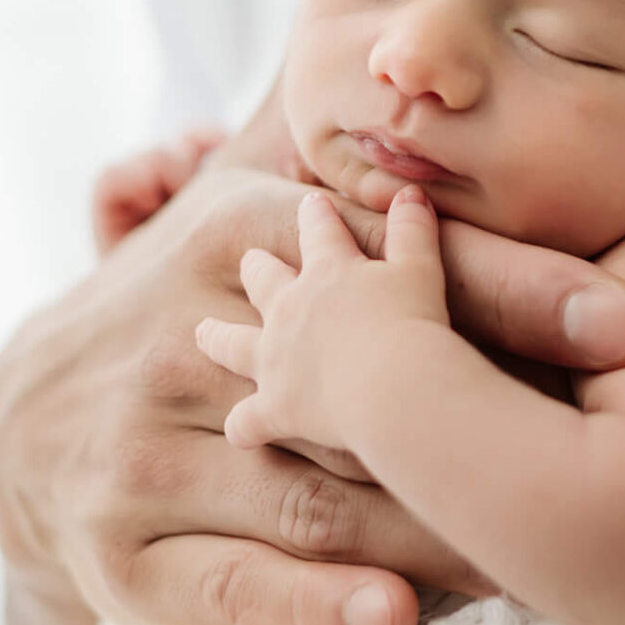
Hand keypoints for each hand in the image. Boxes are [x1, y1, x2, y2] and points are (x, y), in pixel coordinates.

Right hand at [0, 135, 624, 624]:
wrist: (20, 418)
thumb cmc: (190, 306)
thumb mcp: (252, 217)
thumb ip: (370, 192)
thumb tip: (495, 125)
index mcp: (231, 231)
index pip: (397, 264)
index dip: (520, 292)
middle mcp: (182, 337)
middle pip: (369, 393)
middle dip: (501, 432)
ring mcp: (140, 451)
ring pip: (317, 497)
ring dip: (437, 535)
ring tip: (553, 563)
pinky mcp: (119, 556)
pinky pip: (230, 586)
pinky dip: (314, 606)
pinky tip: (394, 619)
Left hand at [202, 185, 446, 458]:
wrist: (393, 385)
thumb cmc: (411, 323)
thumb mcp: (421, 268)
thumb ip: (413, 229)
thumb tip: (410, 192)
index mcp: (327, 271)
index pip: (318, 231)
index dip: (316, 217)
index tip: (311, 205)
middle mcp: (289, 309)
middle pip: (262, 280)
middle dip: (256, 269)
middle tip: (250, 262)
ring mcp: (275, 359)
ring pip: (234, 344)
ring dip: (217, 336)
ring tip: (203, 332)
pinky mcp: (276, 407)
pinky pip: (248, 421)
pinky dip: (245, 428)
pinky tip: (241, 432)